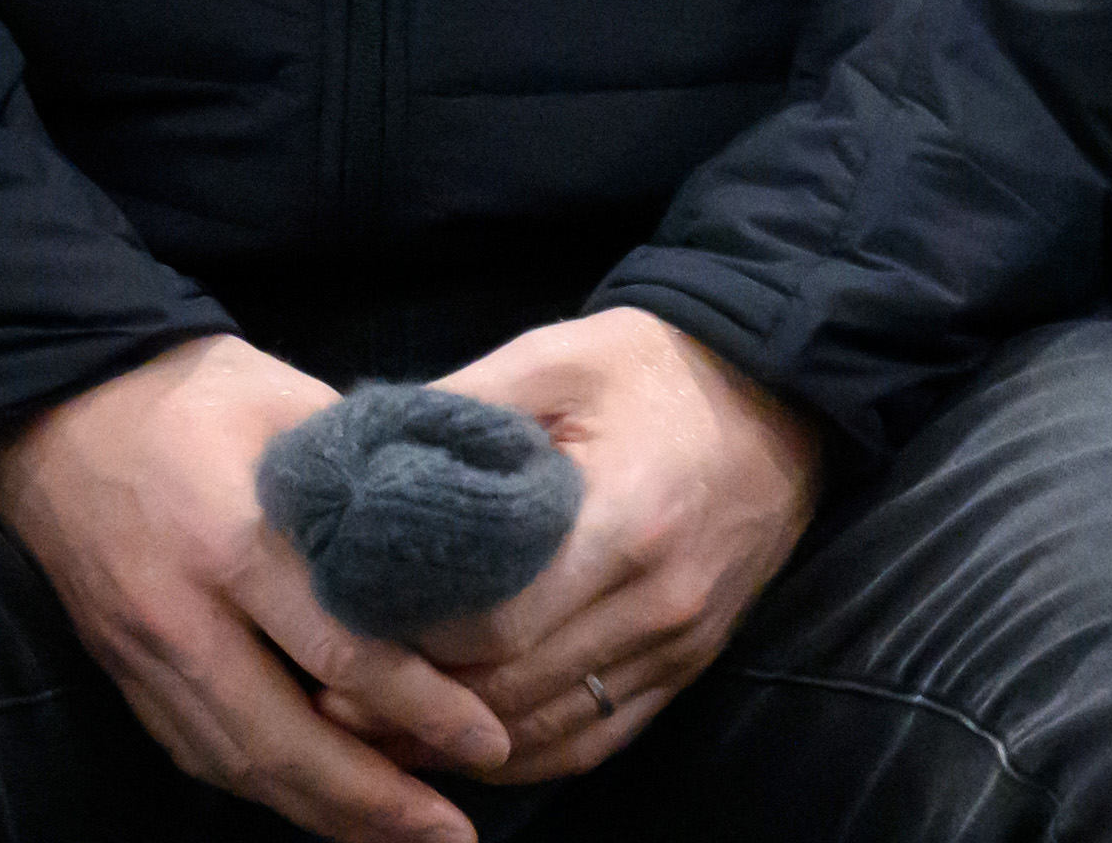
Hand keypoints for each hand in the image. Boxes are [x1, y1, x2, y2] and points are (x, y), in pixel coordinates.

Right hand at [0, 333, 511, 842]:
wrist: (57, 406)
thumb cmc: (193, 392)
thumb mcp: (295, 403)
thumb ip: (371, 475)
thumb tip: (468, 531)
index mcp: (235, 541)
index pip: (341, 652)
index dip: (420, 709)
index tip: (487, 742)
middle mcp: (183, 617)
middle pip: (283, 741)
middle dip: (375, 802)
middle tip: (454, 836)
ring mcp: (144, 657)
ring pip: (238, 765)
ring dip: (325, 815)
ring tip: (406, 837)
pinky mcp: (123, 676)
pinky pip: (200, 754)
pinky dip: (266, 791)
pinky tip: (323, 808)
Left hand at [388, 309, 828, 784]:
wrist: (779, 394)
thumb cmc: (657, 368)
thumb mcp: (558, 357)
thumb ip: (461, 410)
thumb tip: (360, 464)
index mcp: (624, 517)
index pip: (497, 620)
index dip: (412, 640)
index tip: (343, 631)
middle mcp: (657, 598)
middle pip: (512, 688)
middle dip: (415, 702)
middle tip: (332, 696)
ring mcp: (679, 643)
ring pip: (546, 730)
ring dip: (458, 742)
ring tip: (376, 730)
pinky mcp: (688, 666)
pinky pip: (594, 738)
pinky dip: (523, 754)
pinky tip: (465, 746)